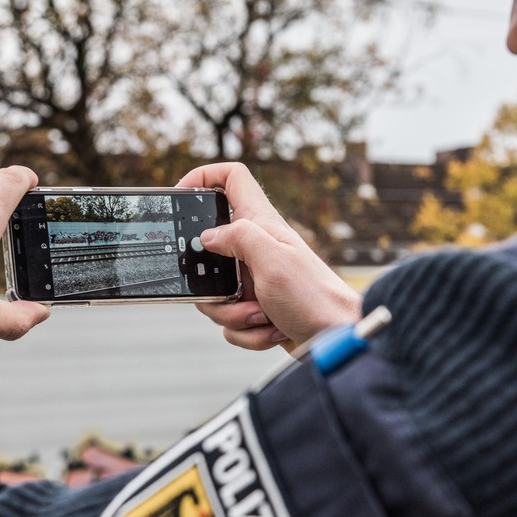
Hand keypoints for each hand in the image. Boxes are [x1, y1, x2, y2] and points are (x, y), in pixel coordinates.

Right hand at [177, 162, 361, 351]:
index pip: (232, 178)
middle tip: (232, 291)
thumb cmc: (314, 297)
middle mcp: (256, 248)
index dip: (204, 176)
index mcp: (260, 225)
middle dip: (211, 283)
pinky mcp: (256, 308)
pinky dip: (247, 332)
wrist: (337, 340)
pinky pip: (230, 321)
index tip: (180, 195)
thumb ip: (238, 237)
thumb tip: (207, 236)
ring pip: (215, 294)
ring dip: (233, 313)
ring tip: (263, 314)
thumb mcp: (272, 261)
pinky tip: (272, 329)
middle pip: (207, 252)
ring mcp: (255, 279)